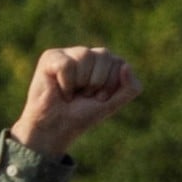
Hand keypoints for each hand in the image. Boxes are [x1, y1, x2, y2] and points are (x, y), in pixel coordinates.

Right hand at [10, 46, 142, 158]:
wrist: (57, 127)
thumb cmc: (83, 115)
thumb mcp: (113, 104)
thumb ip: (130, 88)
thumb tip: (126, 66)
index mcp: (106, 64)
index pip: (119, 63)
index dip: (111, 85)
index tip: (99, 99)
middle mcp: (89, 55)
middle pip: (104, 56)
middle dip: (97, 82)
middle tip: (85, 95)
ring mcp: (70, 54)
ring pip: (85, 55)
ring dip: (81, 82)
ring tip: (72, 92)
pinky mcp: (51, 56)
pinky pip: (67, 65)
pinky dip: (66, 84)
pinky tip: (60, 90)